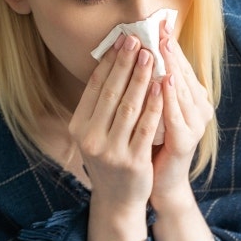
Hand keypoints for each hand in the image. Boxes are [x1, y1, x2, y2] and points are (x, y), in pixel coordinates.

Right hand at [68, 34, 163, 213]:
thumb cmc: (110, 159)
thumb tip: (113, 62)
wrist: (117, 200)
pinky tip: (161, 85)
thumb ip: (101, 106)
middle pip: (111, 93)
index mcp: (78, 128)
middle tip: (137, 39)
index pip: (95, 88)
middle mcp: (90, 139)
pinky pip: (146, 126)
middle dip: (125, 63)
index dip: (109, 62)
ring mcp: (111, 151)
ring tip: (150, 55)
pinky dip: (154, 104)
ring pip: (129, 107)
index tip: (121, 40)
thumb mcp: (96, 133)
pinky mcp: (132, 161)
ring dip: (141, 78)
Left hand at [150, 22, 214, 211]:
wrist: (160, 182)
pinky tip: (164, 81)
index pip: (181, 65)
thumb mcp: (152, 109)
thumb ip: (151, 85)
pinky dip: (170, 97)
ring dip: (172, 67)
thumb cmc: (153, 143)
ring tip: (161, 47)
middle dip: (170, 50)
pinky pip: (176, 114)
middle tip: (160, 28)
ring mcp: (195, 124)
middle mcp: (199, 108)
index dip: (170, 45)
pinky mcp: (186, 139)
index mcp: (192, 98)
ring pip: (182, 90)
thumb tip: (138, 53)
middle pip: (183, 73)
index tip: (159, 23)